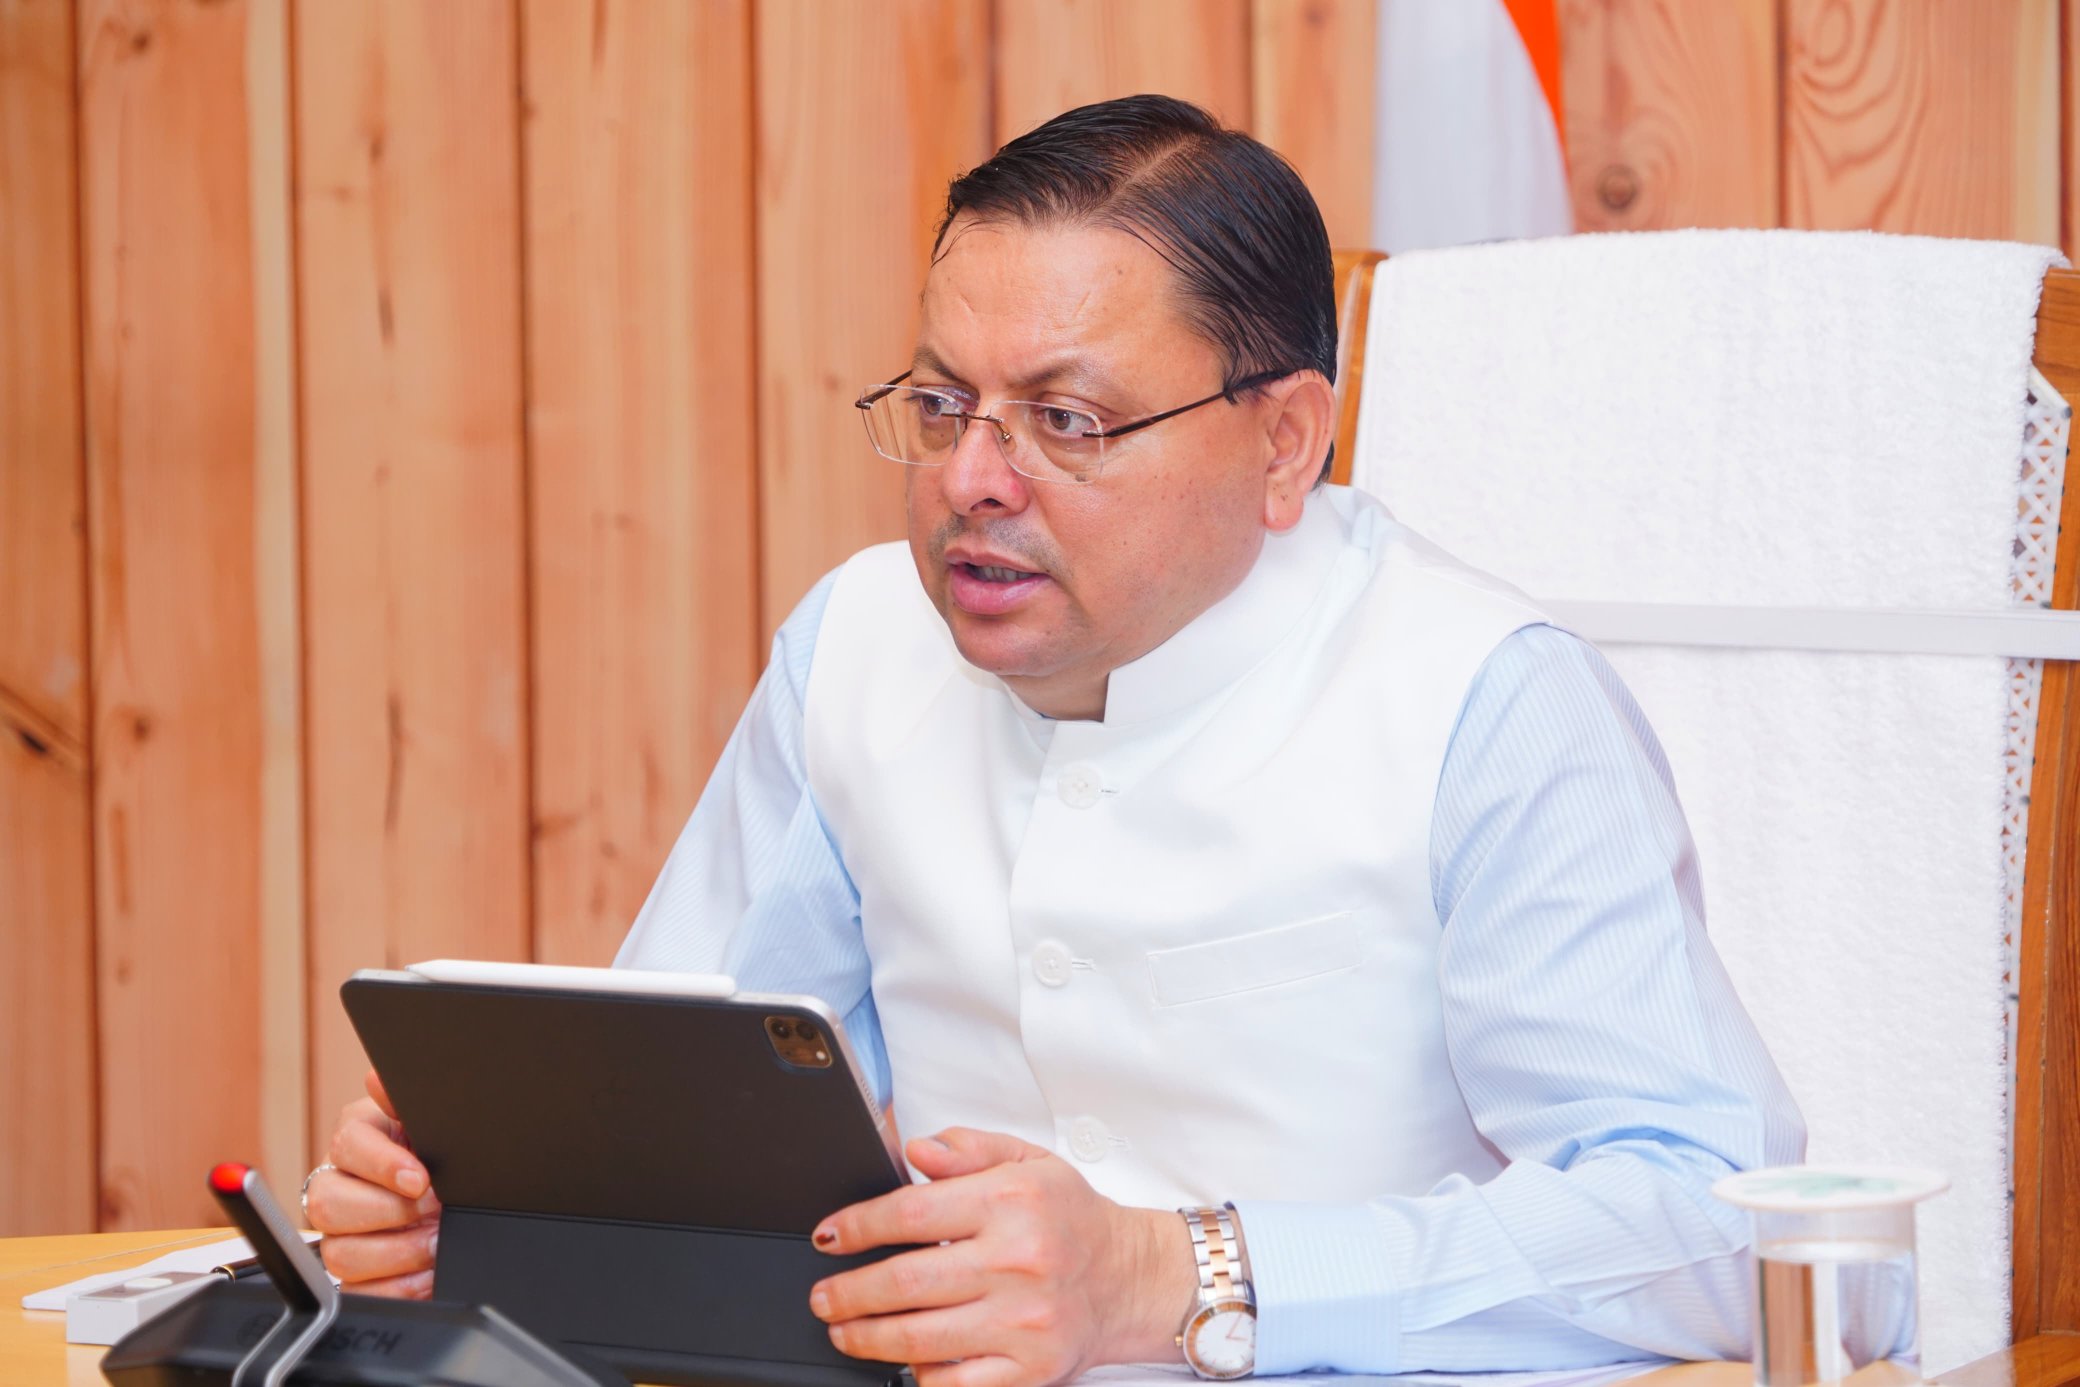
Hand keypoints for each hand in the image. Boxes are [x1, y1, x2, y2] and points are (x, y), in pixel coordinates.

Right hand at [302, 1069, 442, 1297]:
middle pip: (327, 1204)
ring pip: (340, 1254)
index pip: (346, 1146)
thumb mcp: (429, 1126)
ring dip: (397, 1251)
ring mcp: (341, 1236)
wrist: (462, 1201)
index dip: (382, 1165)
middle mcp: (338, 1187)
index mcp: (356, 1141)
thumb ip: (405, 1101)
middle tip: (432, 1210)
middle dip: (388, 1211)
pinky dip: (399, 1286)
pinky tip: (426, 1271)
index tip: (420, 1178)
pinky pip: (359, 1292)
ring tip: (434, 1241)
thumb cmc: (439, 1156)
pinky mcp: (355, 1279)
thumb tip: (378, 1077)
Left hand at [807, 1128, 1196, 1386]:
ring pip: (919, 1337)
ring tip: (843, 1328)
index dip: (857, 1226)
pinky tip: (905, 1358)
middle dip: (848, 1293)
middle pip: (905, 1282)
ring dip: (866, 1336)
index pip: (911, 1213)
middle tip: (823, 1296)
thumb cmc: (1072, 1217)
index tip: (829, 1237)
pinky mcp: (1031, 1369)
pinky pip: (956, 1382)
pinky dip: (920, 1374)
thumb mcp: (1027, 1161)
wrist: (1130, 1277)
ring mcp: (1024, 1322)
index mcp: (1012, 1202)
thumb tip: (915, 1150)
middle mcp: (1018, 1262)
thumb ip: (969, 1149)